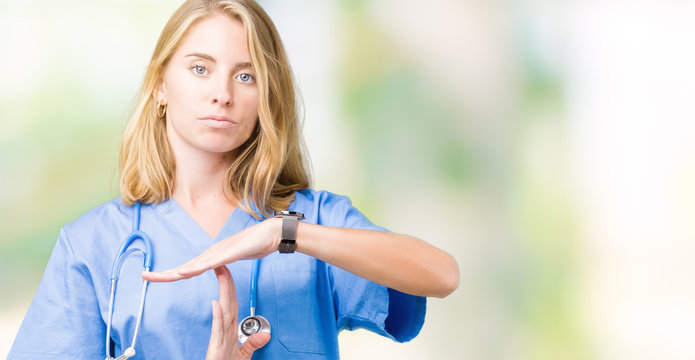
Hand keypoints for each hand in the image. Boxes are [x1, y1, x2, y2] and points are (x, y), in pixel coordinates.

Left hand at [142, 218, 280, 281]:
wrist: (271, 234)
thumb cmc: (255, 244)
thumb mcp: (235, 257)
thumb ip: (223, 263)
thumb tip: (215, 267)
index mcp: (211, 257)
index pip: (186, 269)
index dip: (168, 274)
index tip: (153, 277)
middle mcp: (211, 254)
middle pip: (183, 267)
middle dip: (163, 273)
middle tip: (143, 276)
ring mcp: (219, 253)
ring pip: (193, 265)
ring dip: (174, 272)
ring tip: (157, 276)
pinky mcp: (229, 253)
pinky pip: (210, 263)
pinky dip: (196, 268)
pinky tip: (185, 272)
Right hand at [206, 266, 269, 359]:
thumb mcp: (244, 356)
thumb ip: (253, 344)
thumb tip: (265, 335)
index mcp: (230, 331)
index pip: (232, 305)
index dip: (231, 288)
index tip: (229, 273)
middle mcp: (224, 331)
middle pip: (227, 302)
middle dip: (226, 283)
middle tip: (223, 265)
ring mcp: (219, 338)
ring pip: (222, 311)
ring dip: (222, 292)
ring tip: (221, 274)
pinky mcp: (215, 347)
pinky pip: (217, 329)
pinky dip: (217, 316)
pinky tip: (215, 304)